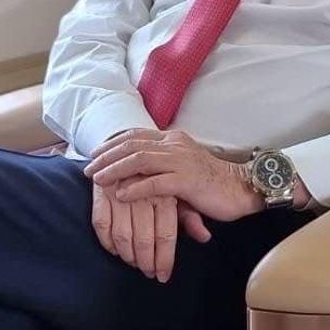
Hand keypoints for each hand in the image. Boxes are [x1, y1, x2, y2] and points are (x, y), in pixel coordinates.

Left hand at [86, 129, 262, 221]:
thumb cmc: (210, 182)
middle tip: (88, 168)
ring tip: (98, 180)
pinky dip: (135, 188)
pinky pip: (156, 183)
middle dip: (107, 156)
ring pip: (140, 160)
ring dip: (115, 169)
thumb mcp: (182, 168)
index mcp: (173, 139)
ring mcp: (181, 161)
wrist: (241, 188)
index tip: (94, 153)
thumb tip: (132, 175)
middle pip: (132, 145)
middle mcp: (175, 145)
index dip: (112, 143)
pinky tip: (121, 195)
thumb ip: (160, 167)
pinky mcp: (187, 181)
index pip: (136, 135)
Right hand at [90, 177, 211, 281]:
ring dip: (127, 255)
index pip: (166, 233)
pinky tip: (115, 250)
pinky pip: (101, 223)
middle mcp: (143, 191)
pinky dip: (107, 241)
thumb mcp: (178, 194)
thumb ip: (190, 216)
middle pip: (144, 237)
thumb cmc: (160, 179)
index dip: (164, 258)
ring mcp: (120, 190)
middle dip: (146, 261)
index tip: (163, 275)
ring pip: (122, 234)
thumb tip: (205, 237)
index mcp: (165, 192)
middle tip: (148, 273)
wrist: (133, 150)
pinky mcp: (101, 190)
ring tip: (133, 263)